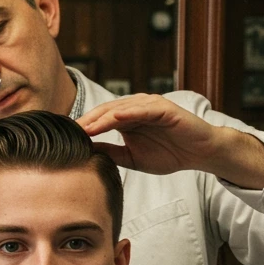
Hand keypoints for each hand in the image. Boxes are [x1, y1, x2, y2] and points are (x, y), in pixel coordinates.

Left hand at [79, 94, 263, 188]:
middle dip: (85, 122)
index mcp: (126, 119)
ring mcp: (149, 106)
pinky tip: (115, 117)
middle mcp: (135, 109)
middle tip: (67, 131)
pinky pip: (143, 108)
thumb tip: (87, 153)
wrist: (200, 153)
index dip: (82, 129)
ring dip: (101, 117)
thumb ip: (111, 153)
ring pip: (120, 108)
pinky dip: (128, 111)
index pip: (98, 121)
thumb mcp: (133, 158)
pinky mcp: (164, 108)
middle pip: (103, 112)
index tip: (63, 139)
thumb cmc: (170, 153)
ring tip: (85, 126)